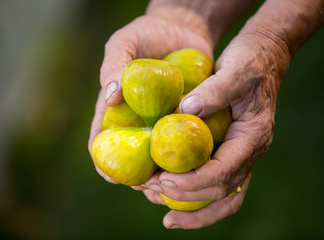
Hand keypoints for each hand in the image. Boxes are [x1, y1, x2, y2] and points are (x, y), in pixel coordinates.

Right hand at [88, 8, 213, 183]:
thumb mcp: (124, 43)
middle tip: (151, 186)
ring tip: (174, 185)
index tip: (110, 177)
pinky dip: (189, 161)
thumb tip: (110, 95)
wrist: (183, 29)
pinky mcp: (186, 122)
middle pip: (133, 160)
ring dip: (165, 177)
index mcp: (116, 110)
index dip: (104, 163)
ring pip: (160, 161)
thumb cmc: (147, 35)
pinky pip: (187, 147)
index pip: (103, 142)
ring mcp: (162, 125)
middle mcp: (138, 123)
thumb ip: (114, 65)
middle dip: (139, 178)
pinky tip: (197, 170)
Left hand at [141, 31, 289, 228]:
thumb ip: (215, 90)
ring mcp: (240, 154)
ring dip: (194, 209)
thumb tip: (185, 111)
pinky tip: (170, 193)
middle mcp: (249, 152)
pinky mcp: (228, 150)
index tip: (162, 179)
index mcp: (253, 137)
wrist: (263, 57)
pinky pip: (216, 182)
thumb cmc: (251, 61)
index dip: (193, 182)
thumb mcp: (236, 70)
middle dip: (188, 200)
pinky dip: (195, 195)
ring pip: (223, 196)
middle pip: (223, 193)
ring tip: (163, 212)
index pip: (224, 173)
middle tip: (153, 193)